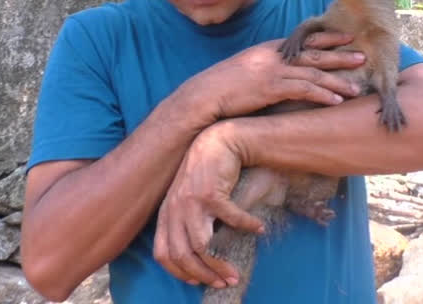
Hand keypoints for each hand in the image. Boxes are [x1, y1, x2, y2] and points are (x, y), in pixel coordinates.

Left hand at [153, 122, 256, 287]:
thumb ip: (186, 220)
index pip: (163, 253)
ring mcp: (190, 201)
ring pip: (202, 245)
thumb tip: (198, 251)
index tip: (197, 281)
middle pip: (183, 255)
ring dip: (220, 263)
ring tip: (236, 272)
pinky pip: (230, 219)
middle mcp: (175, 209)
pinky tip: (258, 228)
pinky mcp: (211, 193)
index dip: (179, 272)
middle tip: (224, 282)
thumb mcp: (188, 197)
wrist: (218, 140)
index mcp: (167, 213)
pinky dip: (246, 226)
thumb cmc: (206, 171)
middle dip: (204, 274)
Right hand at [191, 31, 364, 120]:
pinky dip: (322, 95)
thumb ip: (267, 67)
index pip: (304, 40)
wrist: (204, 95)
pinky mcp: (271, 88)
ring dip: (338, 80)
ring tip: (357, 87)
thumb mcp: (247, 69)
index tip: (347, 37)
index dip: (327, 38)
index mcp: (270, 49)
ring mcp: (273, 71)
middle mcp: (274, 56)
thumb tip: (283, 73)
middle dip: (340, 55)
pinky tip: (337, 101)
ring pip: (314, 73)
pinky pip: (303, 90)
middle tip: (363, 56)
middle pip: (314, 54)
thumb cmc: (223, 86)